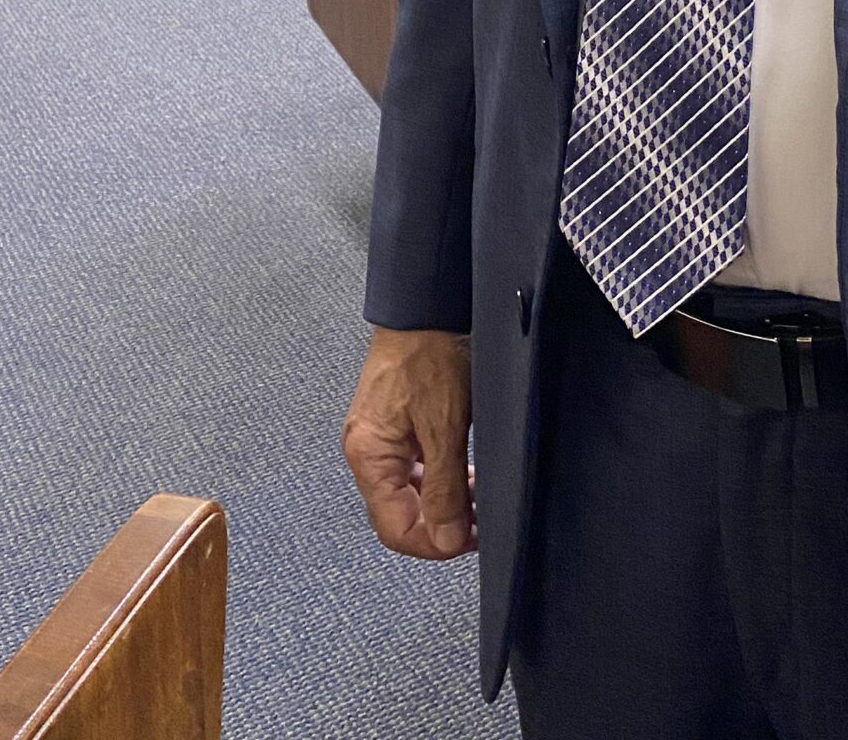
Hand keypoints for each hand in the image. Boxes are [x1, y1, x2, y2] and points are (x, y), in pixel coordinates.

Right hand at [342, 326, 476, 559]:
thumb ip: (444, 488)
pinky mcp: (394, 423)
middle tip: (481, 522)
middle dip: (440, 525)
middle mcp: (366, 451)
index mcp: (368, 456)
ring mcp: (379, 437)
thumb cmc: (431, 353)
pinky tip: (464, 475)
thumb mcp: (445, 427)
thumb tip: (447, 540)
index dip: (433, 544)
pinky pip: (413, 468)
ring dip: (443, 502)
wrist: (428, 304)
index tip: (471, 541)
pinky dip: (439, 479)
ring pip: (408, 493)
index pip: (394, 529)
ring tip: (478, 500)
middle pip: (399, 514)